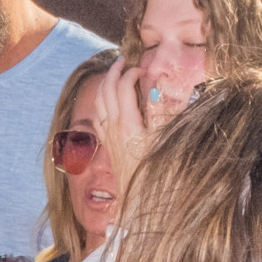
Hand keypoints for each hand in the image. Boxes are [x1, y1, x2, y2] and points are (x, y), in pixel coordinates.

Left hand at [91, 60, 153, 185]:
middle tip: (124, 60)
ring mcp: (107, 136)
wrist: (139, 201)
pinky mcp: (107, 145)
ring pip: (99, 102)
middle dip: (114, 71)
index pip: (123, 87)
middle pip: (106, 90)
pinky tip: (107, 100)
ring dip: (105, 84)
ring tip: (114, 73)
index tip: (145, 69)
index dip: (133, 72)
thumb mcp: (164, 140)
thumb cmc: (155, 173)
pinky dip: (101, 102)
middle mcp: (113, 128)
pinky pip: (97, 117)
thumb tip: (158, 87)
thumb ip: (161, 112)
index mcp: (128, 123)